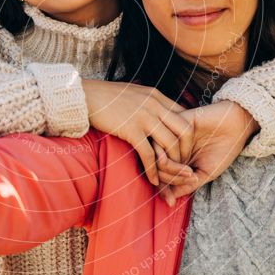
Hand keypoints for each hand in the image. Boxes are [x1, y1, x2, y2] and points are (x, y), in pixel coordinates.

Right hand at [81, 80, 195, 186]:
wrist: (86, 96)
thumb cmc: (107, 97)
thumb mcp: (135, 94)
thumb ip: (150, 103)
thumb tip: (160, 115)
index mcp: (157, 96)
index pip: (185, 116)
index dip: (189, 136)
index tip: (184, 149)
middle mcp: (155, 105)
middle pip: (185, 130)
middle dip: (187, 150)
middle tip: (182, 164)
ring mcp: (144, 117)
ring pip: (171, 144)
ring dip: (173, 163)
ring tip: (170, 175)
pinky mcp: (131, 129)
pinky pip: (148, 154)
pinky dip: (153, 170)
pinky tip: (153, 180)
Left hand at [156, 101, 259, 205]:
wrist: (237, 127)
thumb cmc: (223, 151)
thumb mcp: (204, 174)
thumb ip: (186, 186)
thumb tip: (168, 200)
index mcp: (175, 159)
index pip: (158, 175)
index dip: (161, 190)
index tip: (170, 202)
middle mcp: (170, 147)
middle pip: (155, 167)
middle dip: (170, 180)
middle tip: (190, 179)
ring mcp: (172, 135)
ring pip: (158, 156)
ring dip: (172, 169)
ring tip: (190, 172)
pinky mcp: (176, 123)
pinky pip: (166, 141)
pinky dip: (175, 153)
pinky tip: (189, 155)